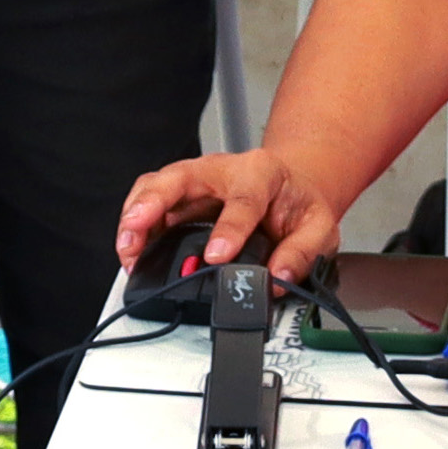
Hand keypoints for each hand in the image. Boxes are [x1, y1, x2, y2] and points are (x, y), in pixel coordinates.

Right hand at [115, 146, 344, 294]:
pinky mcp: (181, 196)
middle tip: (136, 233)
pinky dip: (136, 225)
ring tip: (128, 250)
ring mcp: (197, 180)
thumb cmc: (299, 203)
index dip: (228, 229)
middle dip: (153, 204)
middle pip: (179, 177)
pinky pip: (149, 200)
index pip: (242, 199)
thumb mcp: (319, 227)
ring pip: (155, 185)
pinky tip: (132, 250)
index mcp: (262, 173)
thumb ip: (303, 253)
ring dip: (135, 216)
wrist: (293, 186)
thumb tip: (279, 278)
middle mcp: (222, 170)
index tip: (216, 256)